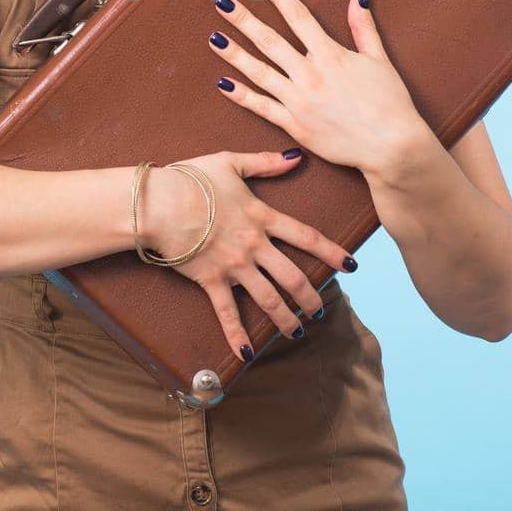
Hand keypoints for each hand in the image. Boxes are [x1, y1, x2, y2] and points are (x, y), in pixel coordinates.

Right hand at [139, 149, 356, 363]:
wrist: (159, 203)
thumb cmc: (191, 179)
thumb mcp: (230, 162)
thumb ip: (264, 162)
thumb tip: (295, 157)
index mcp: (262, 217)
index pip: (306, 236)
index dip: (331, 251)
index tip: (351, 265)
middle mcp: (254, 246)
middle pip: (292, 277)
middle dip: (310, 297)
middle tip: (319, 310)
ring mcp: (234, 266)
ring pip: (269, 299)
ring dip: (286, 318)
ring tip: (298, 332)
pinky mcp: (211, 280)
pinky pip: (227, 312)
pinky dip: (237, 334)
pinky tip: (247, 354)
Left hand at [205, 0, 427, 180]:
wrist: (391, 146)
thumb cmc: (390, 103)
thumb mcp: (379, 60)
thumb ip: (363, 28)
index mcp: (330, 55)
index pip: (299, 17)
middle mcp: (309, 75)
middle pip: (270, 41)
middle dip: (244, 20)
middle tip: (223, 2)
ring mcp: (298, 101)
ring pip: (259, 72)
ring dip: (235, 54)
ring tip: (214, 38)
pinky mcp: (294, 126)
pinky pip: (261, 108)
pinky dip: (241, 96)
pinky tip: (223, 83)